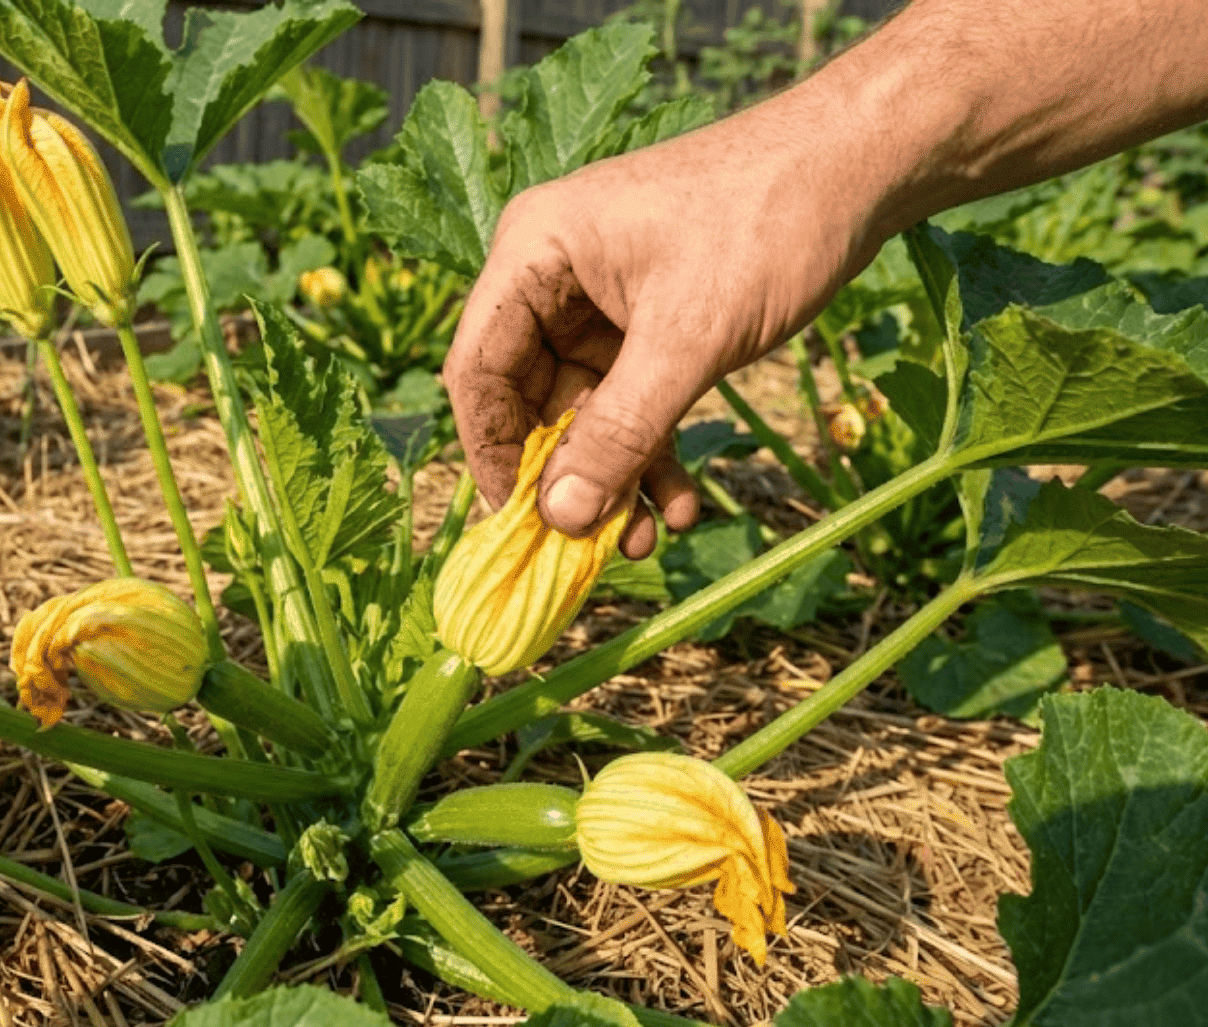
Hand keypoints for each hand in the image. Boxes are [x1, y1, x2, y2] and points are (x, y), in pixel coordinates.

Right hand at [443, 114, 886, 558]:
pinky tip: (678, 504)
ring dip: (612, 476)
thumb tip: (561, 517)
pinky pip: (629, 402)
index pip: (477, 369)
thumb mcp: (689, 338)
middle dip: (564, 477)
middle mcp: (552, 277)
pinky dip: (650, 452)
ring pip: (582, 411)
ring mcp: (599, 302)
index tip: (519, 525)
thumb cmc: (765, 222)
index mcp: (535, 252)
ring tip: (644, 540)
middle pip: (527, 398)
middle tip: (590, 548)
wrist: (860, 166)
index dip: (491, 452)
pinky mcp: (647, 322)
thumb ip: (621, 430)